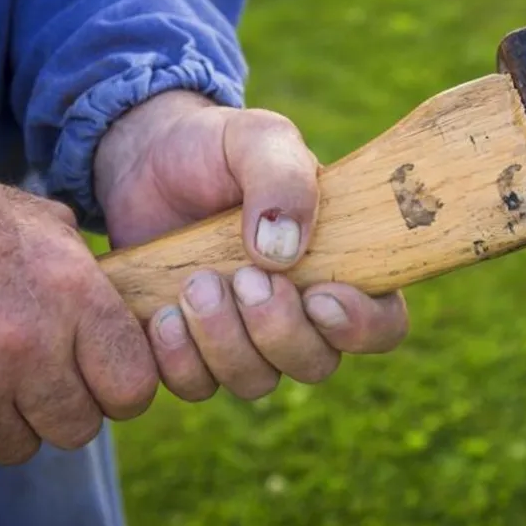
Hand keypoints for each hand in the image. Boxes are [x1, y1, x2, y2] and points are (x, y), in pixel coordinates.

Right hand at [0, 124, 158, 474]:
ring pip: (21, 449)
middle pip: (80, 430)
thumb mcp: (44, 225)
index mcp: (73, 296)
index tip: (99, 379)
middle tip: (34, 377)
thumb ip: (93, 280)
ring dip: (6, 423)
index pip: (134, 388)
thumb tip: (134, 318)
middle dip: (62, 408)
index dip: (119, 388)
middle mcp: (29, 347)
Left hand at [94, 91, 408, 400]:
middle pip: (316, 364)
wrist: (143, 160)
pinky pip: (195, 386)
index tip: (319, 295)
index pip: (382, 324)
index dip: (360, 327)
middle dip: (278, 330)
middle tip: (242, 277)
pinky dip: (178, 359)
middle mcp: (299, 314)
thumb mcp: (257, 139)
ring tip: (194, 283)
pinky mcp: (191, 351)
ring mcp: (244, 338)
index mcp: (338, 265)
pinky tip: (162, 314)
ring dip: (224, 342)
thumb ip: (282, 177)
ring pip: (255, 382)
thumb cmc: (216, 148)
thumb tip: (283, 250)